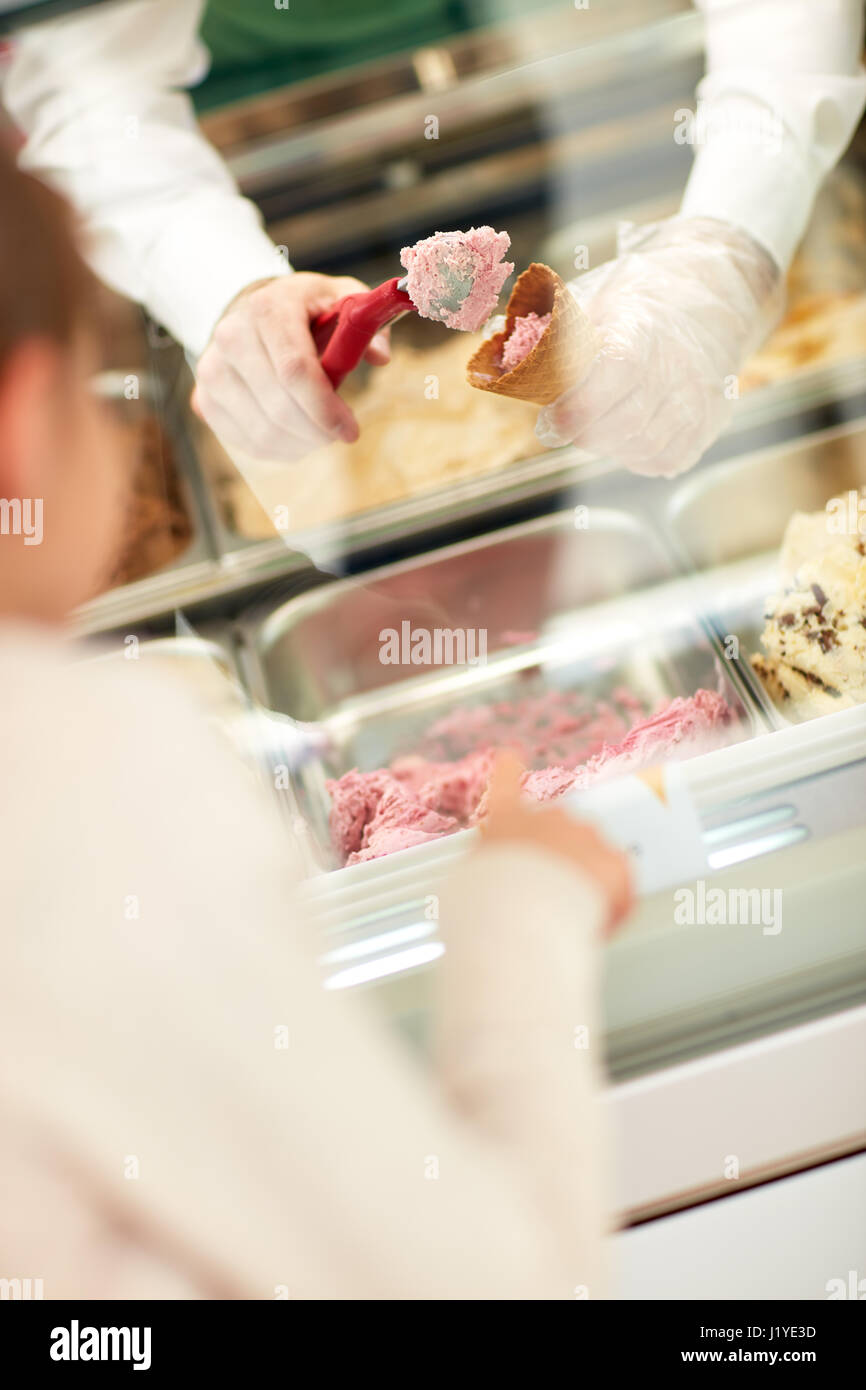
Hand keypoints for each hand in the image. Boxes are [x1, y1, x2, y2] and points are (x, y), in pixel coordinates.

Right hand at [191, 272, 390, 461]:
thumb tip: (380, 356)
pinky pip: (248, 443)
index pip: (294, 370)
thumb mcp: (341, 298)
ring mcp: (212, 371)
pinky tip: (296, 433)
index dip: (325, 409)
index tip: (350, 431)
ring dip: (301, 443)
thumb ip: (365, 321)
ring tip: (319, 430)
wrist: (250, 312)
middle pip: (279, 408)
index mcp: (268, 308)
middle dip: (317, 431)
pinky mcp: (204, 400)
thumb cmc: (305, 310)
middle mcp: (231, 336)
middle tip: (339, 432)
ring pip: (263, 433)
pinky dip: (280, 448)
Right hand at [481, 755, 632, 932]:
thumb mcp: (472, 877)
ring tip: (564, 913)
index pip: (506, 782)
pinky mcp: (616, 863)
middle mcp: (550, 817)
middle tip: (544, 896)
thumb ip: (488, 865)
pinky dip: (609, 902)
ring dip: (583, 879)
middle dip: (557, 858)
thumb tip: (496, 877)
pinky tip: (590, 920)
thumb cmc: (491, 900)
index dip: (508, 770)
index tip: (509, 757)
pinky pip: (617, 884)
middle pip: (559, 832)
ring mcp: (587, 835)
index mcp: (508, 818)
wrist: (528, 911)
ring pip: (591, 858)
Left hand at [537, 217, 783, 477]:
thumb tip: (492, 337)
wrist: (716, 296)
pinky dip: (635, 454)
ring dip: (607, 443)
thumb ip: (548, 325)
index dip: (578, 406)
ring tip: (596, 419)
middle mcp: (679, 367)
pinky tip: (626, 430)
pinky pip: (662, 460)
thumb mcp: (596, 294)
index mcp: (646, 328)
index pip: (617, 373)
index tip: (549, 420)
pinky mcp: (707, 426)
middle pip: (623, 423)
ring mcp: (699, 400)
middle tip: (560, 422)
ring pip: (640, 447)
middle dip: (582, 431)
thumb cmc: (639, 298)